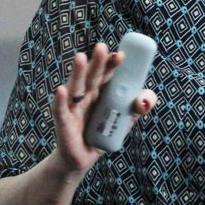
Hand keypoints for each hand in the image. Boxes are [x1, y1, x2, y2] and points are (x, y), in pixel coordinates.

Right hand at [50, 42, 156, 174]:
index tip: (121, 55)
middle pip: (92, 75)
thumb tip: (144, 100)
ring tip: (80, 57)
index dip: (112, 63)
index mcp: (101, 90)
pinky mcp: (64, 123)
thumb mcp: (126, 119)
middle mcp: (87, 94)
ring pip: (75, 87)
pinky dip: (60, 101)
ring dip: (78, 72)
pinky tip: (61, 90)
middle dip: (97, 61)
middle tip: (102, 47)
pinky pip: (61, 110)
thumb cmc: (104, 131)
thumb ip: (137, 107)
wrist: (84, 157)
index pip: (107, 73)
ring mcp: (74, 107)